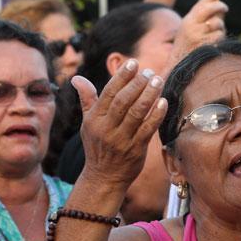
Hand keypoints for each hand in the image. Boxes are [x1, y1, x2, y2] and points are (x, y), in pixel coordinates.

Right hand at [72, 60, 166, 190]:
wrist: (104, 177)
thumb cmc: (97, 146)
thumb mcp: (88, 123)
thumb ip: (87, 99)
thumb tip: (76, 78)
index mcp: (94, 119)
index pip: (108, 93)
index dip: (121, 76)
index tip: (133, 63)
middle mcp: (106, 128)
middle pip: (123, 101)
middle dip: (137, 83)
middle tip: (149, 71)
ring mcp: (121, 140)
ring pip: (137, 113)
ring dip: (149, 95)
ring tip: (158, 81)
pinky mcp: (136, 149)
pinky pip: (148, 129)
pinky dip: (157, 114)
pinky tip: (164, 101)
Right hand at [170, 0, 227, 64]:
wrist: (180, 63)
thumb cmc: (188, 41)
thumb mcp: (190, 25)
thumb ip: (201, 12)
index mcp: (188, 20)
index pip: (201, 4)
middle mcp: (192, 27)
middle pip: (211, 10)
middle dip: (220, 7)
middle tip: (225, 8)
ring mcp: (199, 37)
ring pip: (218, 24)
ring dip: (220, 27)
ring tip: (215, 31)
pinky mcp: (206, 47)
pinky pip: (220, 36)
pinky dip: (220, 37)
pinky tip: (215, 41)